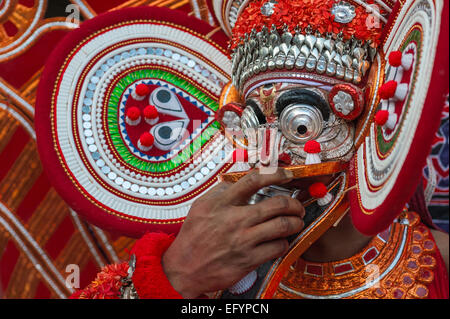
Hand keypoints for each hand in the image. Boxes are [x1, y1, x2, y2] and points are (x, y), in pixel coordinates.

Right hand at [161, 168, 304, 297]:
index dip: (275, 174)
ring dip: (295, 223)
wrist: (184, 268)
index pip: (254, 181)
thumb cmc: (192, 237)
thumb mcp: (200, 207)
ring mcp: (243, 241)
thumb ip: (220, 192)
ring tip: (296, 222)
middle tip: (297, 206)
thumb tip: (237, 182)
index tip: (287, 175)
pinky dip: (284, 243)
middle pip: (277, 204)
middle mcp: (234, 220)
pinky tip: (281, 241)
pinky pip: (277, 247)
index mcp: (222, 203)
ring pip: (282, 226)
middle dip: (294, 204)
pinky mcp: (249, 260)